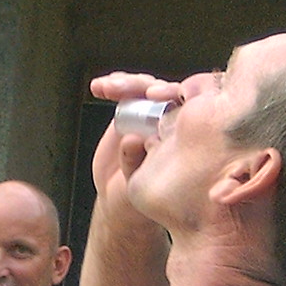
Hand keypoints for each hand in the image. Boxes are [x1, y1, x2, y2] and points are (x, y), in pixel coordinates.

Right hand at [88, 69, 183, 210]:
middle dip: (144, 85)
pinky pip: (126, 95)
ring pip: (143, 89)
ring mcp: (150, 115)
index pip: (185, 106)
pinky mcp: (131, 113)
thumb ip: (136, 162)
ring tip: (106, 88)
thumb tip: (135, 139)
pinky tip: (100, 87)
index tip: (154, 96)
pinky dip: (112, 87)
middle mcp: (169, 121)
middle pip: (162, 91)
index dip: (172, 94)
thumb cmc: (141, 199)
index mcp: (182, 136)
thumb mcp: (139, 186)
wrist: (121, 201)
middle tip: (125, 88)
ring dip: (125, 84)